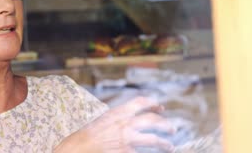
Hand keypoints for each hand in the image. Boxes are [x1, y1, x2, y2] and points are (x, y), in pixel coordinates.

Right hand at [55, 97, 174, 152]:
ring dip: (164, 143)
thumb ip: (118, 119)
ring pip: (154, 139)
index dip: (153, 103)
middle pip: (153, 120)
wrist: (79, 148)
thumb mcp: (103, 120)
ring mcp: (128, 140)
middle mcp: (126, 124)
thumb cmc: (87, 135)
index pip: (141, 102)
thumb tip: (130, 119)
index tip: (160, 107)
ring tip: (170, 146)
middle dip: (165, 124)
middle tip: (171, 128)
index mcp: (119, 112)